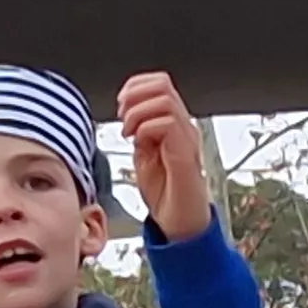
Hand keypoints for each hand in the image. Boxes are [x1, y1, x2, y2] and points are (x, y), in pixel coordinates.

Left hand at [118, 72, 211, 242]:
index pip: (159, 84)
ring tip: (129, 130)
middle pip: (162, 85)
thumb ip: (139, 132)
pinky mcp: (186, 154)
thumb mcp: (144, 154)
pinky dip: (146, 128)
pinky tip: (138, 142)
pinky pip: (168, 124)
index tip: (120, 102)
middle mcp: (184, 126)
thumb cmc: (165, 192)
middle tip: (123, 116)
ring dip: (139, 111)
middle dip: (134, 95)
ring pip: (165, 100)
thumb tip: (129, 115)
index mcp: (174, 123)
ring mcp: (187, 139)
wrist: (180, 223)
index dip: (135, 85)